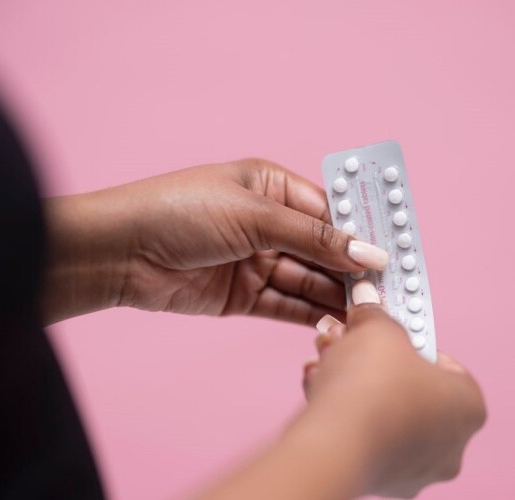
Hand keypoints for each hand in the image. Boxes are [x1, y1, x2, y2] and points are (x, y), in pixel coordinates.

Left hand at [42, 159, 387, 323]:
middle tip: (389, 290)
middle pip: (321, 249)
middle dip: (352, 269)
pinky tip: (337, 322)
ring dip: (336, 295)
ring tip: (371, 312)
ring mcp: (255, 261)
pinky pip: (285, 304)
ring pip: (307, 280)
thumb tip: (369, 252)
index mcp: (270, 187)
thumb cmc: (181, 211)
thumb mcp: (254, 216)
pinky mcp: (243, 295)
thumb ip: (313, 238)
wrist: (120, 252)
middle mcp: (266, 224)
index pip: (328, 211)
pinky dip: (310, 314)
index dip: (360, 232)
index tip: (394, 252)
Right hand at [301, 282, 485, 497]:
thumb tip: (367, 302)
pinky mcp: (377, 478)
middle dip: (371, 359)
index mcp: (468, 406)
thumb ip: (375, 314)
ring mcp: (414, 467)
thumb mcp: (377, 329)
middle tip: (346, 339)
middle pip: (407, 386)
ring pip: (379, 410)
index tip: (383, 329)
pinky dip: (340, 409)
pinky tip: (317, 387)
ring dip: (349, 380)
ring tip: (324, 360)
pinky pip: (360, 433)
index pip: (443, 363)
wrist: (335, 443)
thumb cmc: (372, 384)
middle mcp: (449, 443)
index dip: (409, 340)